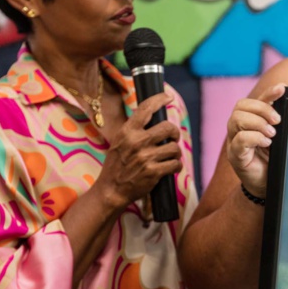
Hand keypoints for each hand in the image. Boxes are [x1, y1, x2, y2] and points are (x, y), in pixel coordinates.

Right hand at [96, 92, 182, 207]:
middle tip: (172, 139)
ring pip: (174, 148)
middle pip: (168, 128)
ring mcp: (146, 157)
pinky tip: (171, 168)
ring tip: (170, 157)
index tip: (169, 97)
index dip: (159, 99)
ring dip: (176, 153)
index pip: (146, 108)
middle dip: (175, 133)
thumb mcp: (119, 142)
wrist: (111, 190)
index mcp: (127, 131)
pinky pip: (175, 164)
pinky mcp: (153, 172)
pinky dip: (176, 166)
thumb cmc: (116, 166)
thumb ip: (134, 131)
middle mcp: (137, 142)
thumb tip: (153, 119)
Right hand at [226, 84, 284, 196]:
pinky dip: (254, 138)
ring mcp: (234, 142)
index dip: (267, 93)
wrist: (266, 186)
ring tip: (272, 133)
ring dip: (257, 123)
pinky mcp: (235, 156)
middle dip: (261, 109)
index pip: (253, 101)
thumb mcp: (278, 139)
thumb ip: (278, 124)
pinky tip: (266, 143)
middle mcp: (237, 129)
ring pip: (236, 119)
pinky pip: (239, 140)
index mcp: (248, 122)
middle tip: (277, 120)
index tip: (283, 89)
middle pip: (240, 106)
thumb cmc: (272, 162)